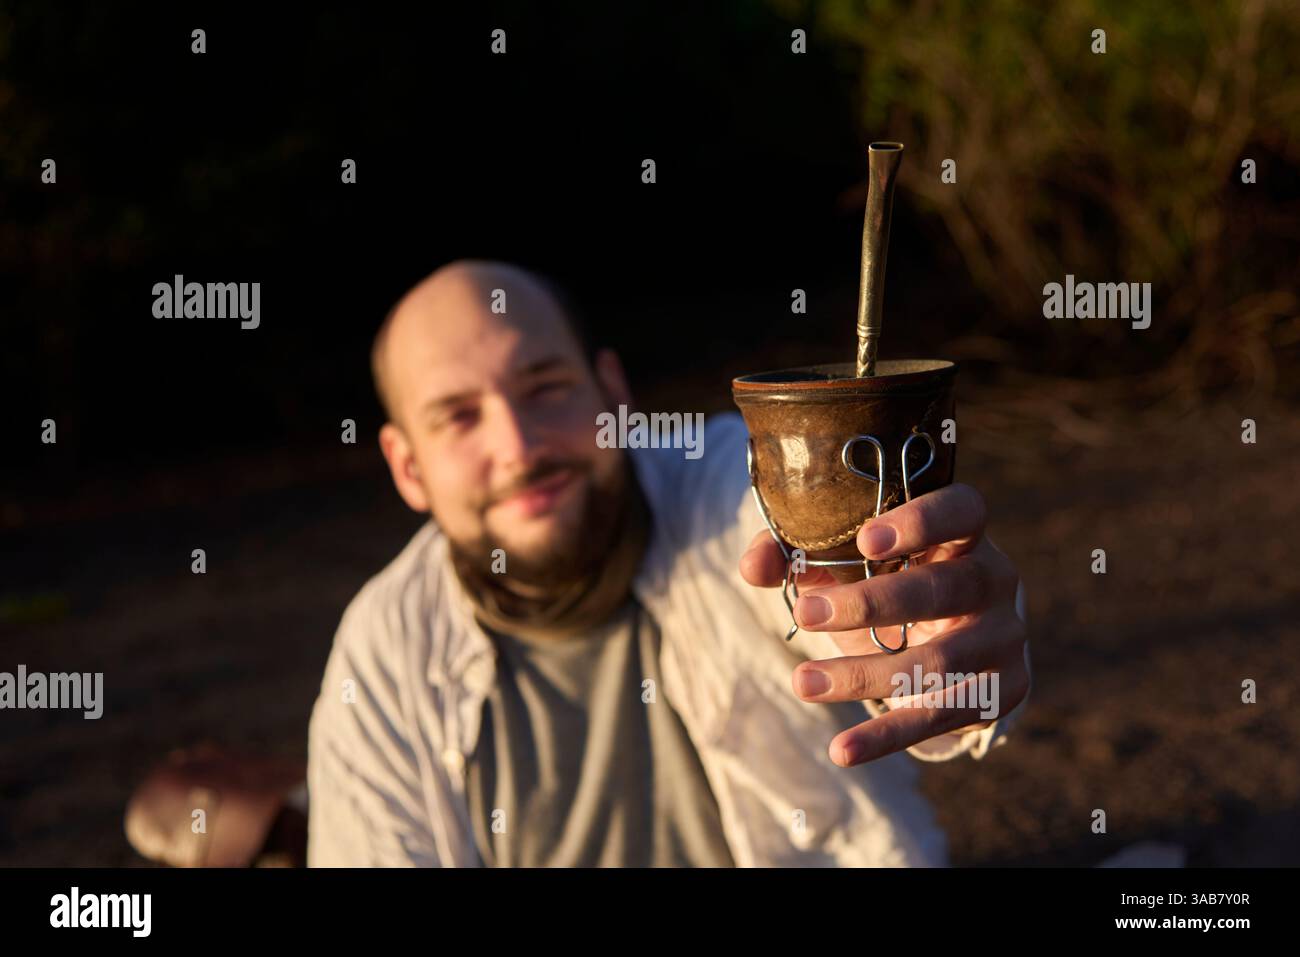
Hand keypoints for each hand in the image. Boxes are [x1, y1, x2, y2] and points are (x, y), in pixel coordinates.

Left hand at [739, 483, 1028, 766]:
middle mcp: (994, 580)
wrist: (957, 638)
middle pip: (944, 589)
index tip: (863, 540)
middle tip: (805, 615)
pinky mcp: (1000, 692)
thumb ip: (800, 554)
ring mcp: (1003, 638)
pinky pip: (939, 718)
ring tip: (803, 682)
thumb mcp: (850, 563)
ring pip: (940, 662)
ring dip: (865, 675)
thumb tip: (753, 567)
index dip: (920, 522)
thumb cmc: (894, 582)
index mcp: (964, 534)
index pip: (962, 511)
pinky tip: (842, 750)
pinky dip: (887, 737)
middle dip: (870, 604)